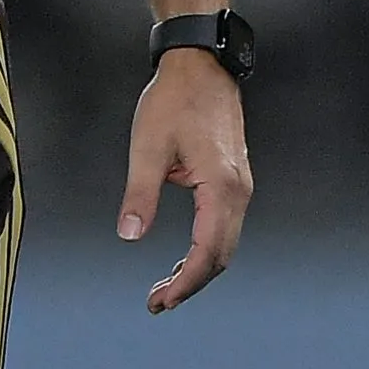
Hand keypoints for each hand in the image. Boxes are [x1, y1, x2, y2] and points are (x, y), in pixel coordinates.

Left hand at [119, 47, 252, 312]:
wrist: (200, 67)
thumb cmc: (174, 101)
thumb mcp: (147, 148)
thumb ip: (139, 194)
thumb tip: (128, 235)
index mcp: (221, 188)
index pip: (207, 252)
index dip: (184, 282)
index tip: (159, 300)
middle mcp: (238, 193)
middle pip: (220, 256)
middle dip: (190, 283)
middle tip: (157, 301)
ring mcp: (240, 187)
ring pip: (224, 244)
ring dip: (197, 269)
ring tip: (165, 286)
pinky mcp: (233, 181)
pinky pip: (223, 227)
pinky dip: (204, 249)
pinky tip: (181, 258)